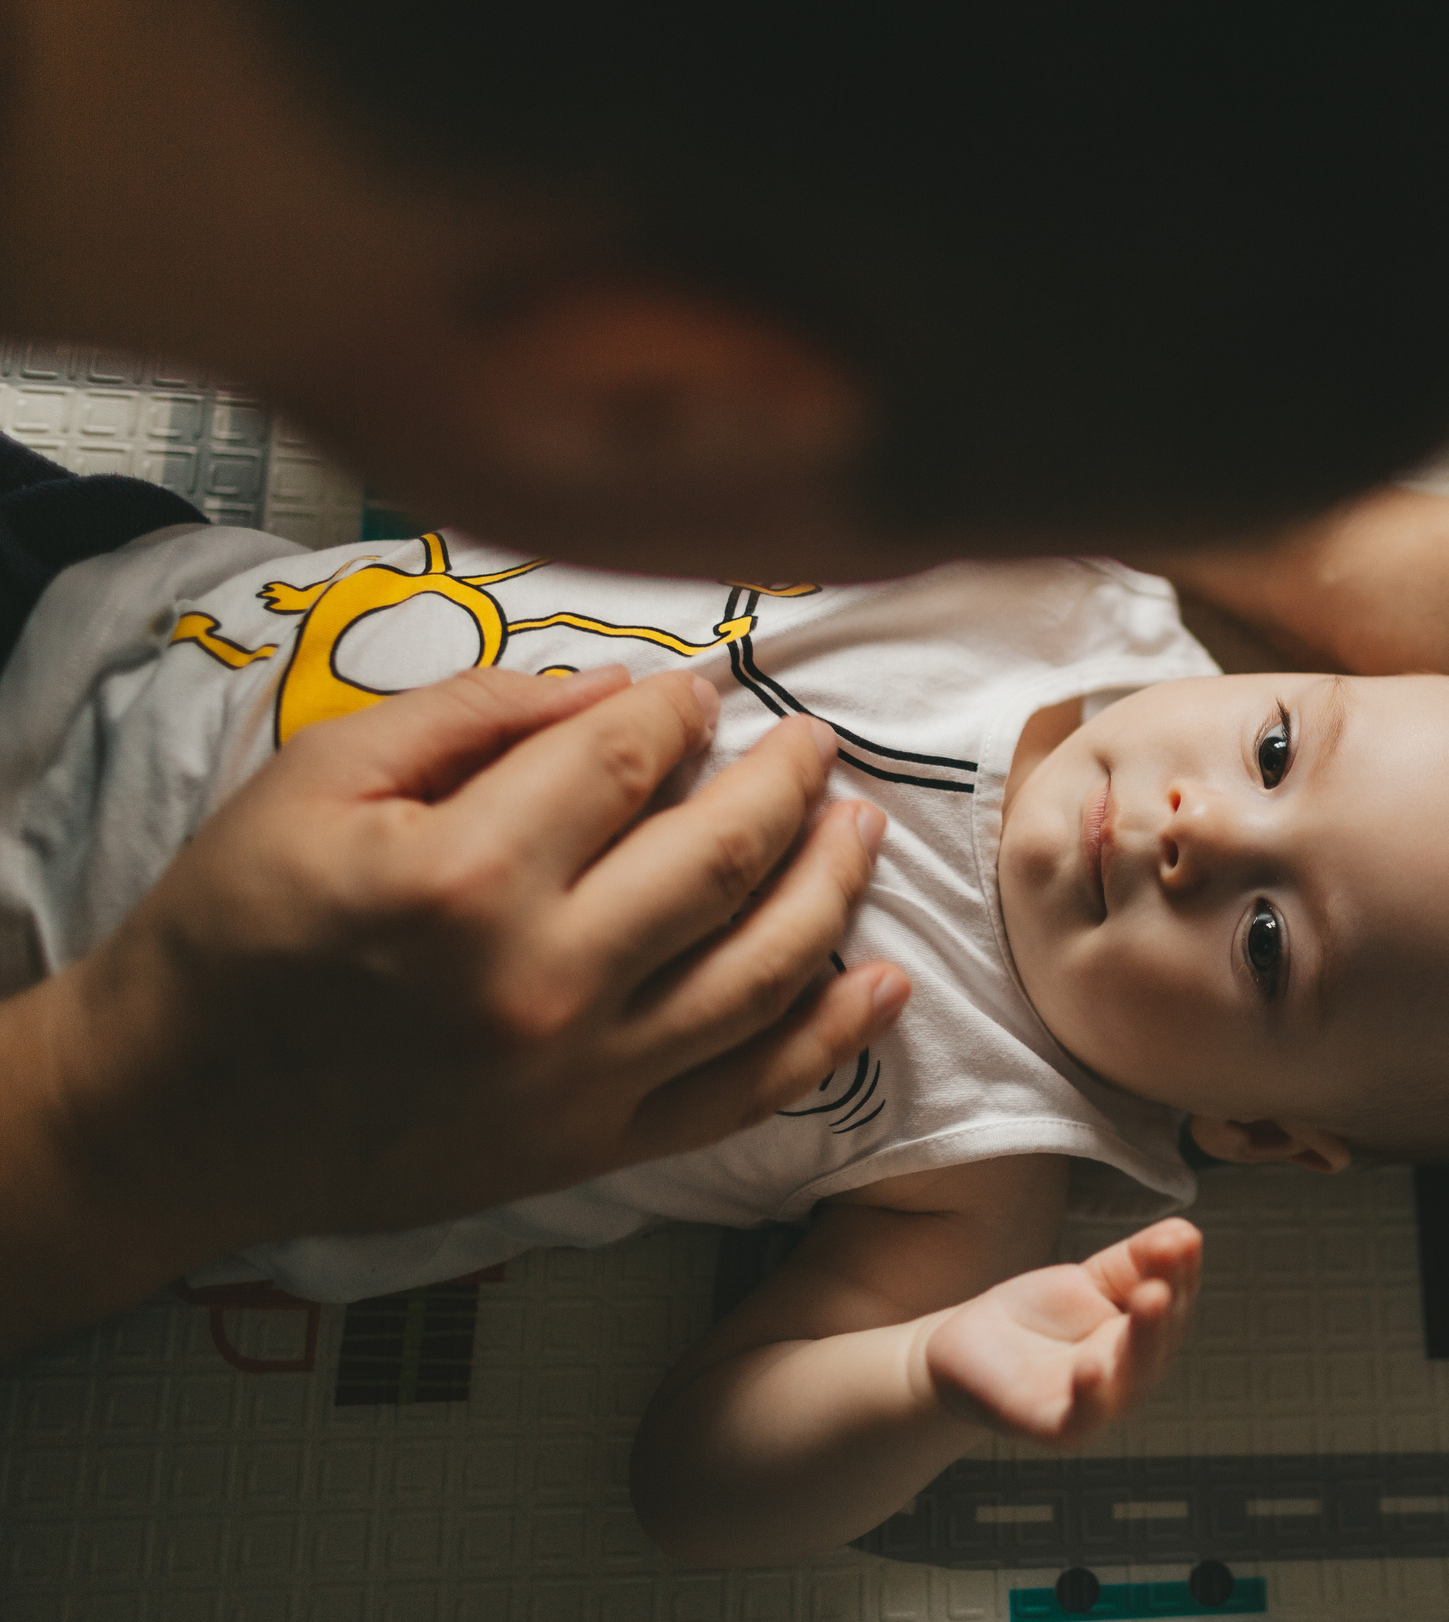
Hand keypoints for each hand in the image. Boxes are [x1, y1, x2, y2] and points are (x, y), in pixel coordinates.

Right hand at [28, 663, 905, 1281]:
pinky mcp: (595, 1150)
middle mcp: (544, 981)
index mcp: (469, 875)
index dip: (684, 708)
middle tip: (817, 744)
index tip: (707, 688)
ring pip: (762, 971)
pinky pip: (748, 1092)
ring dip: (834, 891)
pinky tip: (883, 986)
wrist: (177, 1112)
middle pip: (721, 858)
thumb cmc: (236, 927)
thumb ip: (476, 714)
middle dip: (789, 786)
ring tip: (862, 830)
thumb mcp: (319, 776)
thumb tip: (619, 690)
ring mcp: (582, 1077)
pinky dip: (832, 1039)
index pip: (628, 761)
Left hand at [923, 1218, 1202, 1444]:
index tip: (1184, 1240)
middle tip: (1165, 1272)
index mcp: (1146, 1339)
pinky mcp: (1054, 1427)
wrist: (971, 1348)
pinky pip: (1080, 1419)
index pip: (1175, 1304)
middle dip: (1166, 1307)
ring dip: (1144, 1342)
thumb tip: (1185, 1233)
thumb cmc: (1041, 1316)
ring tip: (1150, 1298)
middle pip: (1159, 1344)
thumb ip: (1137, 1260)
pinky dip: (1090, 1399)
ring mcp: (1096, 1406)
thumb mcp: (1093, 1280)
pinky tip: (1091, 1368)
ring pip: (1130, 1381)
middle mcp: (1130, 1376)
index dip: (1182, 1273)